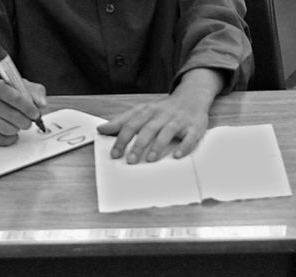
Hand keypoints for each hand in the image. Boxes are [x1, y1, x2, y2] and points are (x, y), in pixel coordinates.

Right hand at [0, 78, 46, 145]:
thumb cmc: (7, 95)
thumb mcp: (21, 87)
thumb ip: (35, 92)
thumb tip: (41, 104)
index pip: (14, 98)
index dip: (28, 108)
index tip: (36, 113)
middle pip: (13, 116)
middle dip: (26, 120)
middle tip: (28, 120)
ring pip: (9, 129)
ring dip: (18, 128)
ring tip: (16, 123)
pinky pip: (3, 140)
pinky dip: (11, 138)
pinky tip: (10, 130)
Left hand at [97, 82, 215, 162]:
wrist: (192, 97)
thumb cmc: (164, 109)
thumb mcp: (141, 111)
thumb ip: (121, 121)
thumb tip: (101, 129)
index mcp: (148, 111)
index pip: (131, 124)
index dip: (122, 139)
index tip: (115, 154)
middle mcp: (162, 115)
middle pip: (147, 129)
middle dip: (138, 145)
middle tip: (130, 160)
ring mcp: (178, 121)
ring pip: (167, 132)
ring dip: (158, 145)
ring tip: (150, 159)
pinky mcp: (194, 127)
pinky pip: (190, 137)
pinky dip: (184, 147)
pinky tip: (177, 156)